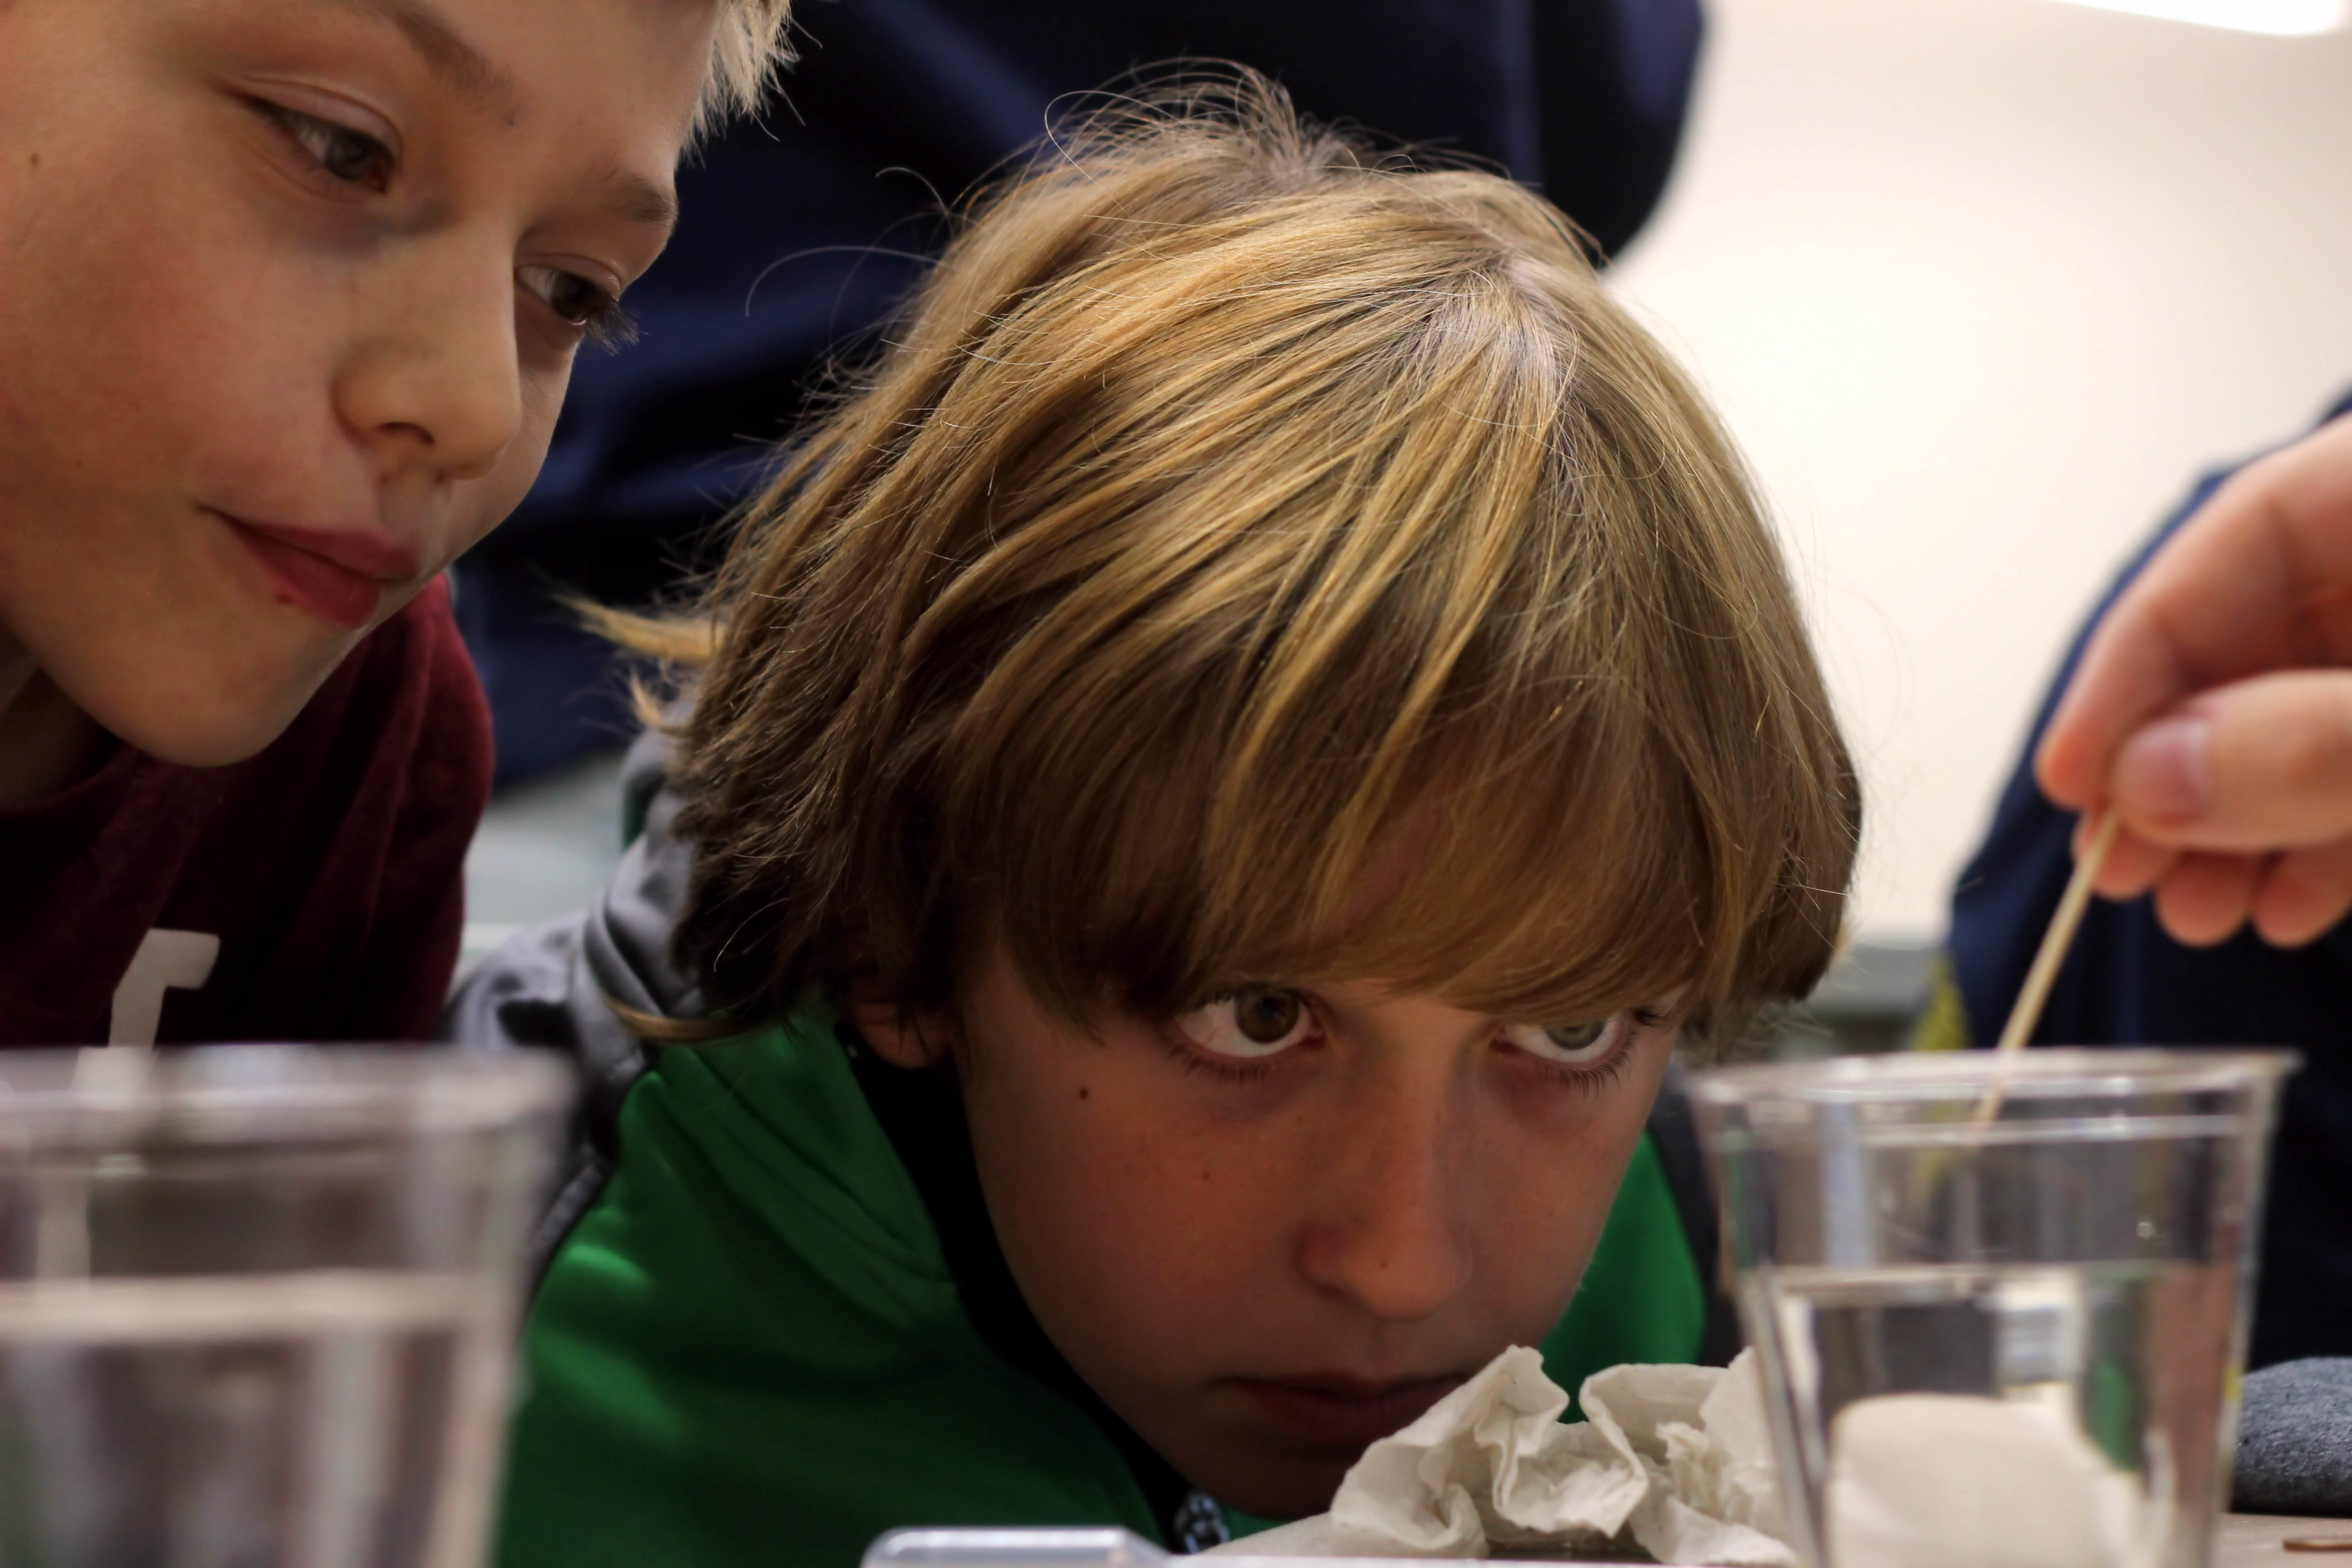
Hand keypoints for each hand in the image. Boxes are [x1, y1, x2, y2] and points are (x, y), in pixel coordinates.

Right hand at [2037, 414, 2351, 946]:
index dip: (2134, 663)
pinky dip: (2319, 839)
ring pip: (2305, 713)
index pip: (2234, 540)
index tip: (2074, 775)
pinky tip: (2279, 906)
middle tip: (2120, 864)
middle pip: (2257, 637)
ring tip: (2191, 911)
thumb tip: (2151, 779)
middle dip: (2178, 766)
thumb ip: (2314, 743)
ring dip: (2236, 823)